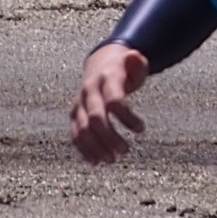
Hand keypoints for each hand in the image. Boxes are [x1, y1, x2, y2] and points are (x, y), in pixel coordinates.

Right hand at [70, 43, 151, 165]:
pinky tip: (95, 161)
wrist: (100, 64)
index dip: (127, 118)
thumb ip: (137, 64)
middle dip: (110, 137)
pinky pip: (75, 133)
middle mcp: (89, 91)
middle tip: (125, 150)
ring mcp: (80, 103)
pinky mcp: (75, 114)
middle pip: (96, 119)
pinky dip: (83, 149)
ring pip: (82, 129)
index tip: (141, 129)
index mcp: (106, 79)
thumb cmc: (123, 69)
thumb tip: (135, 56)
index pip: (114, 102)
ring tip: (112, 159)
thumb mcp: (134, 64)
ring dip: (96, 147)